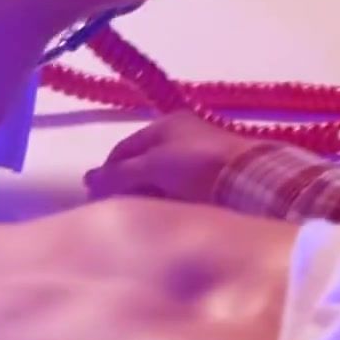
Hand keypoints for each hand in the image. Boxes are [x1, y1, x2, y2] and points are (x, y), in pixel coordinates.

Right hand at [84, 110, 271, 202]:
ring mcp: (202, 154)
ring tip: (143, 215)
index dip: (107, 172)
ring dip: (151, 194)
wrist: (253, 178)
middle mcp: (183, 134)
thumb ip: (118, 174)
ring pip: (164, 176)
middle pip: (144, 162)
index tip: (96, 198)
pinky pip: (185, 187)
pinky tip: (169, 213)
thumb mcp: (152, 166)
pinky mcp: (218, 174)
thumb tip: (86, 181)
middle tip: (119, 210)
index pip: (123, 148)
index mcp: (165, 124)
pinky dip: (172, 198)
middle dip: (129, 185)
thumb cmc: (197, 166)